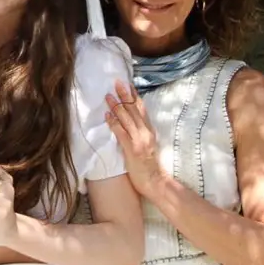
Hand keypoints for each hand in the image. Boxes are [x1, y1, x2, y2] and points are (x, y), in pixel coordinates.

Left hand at [105, 80, 162, 198]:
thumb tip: (131, 124)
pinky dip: (113, 123)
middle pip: (134, 110)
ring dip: (116, 105)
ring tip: (107, 95)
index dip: (134, 96)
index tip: (128, 84)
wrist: (156, 182)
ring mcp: (139, 140)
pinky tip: (107, 115)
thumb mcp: (148, 146)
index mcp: (149, 131)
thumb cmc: (150, 167)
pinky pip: (121, 133)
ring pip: (127, 118)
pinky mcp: (132, 149)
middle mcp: (145, 132)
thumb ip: (141, 134)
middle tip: (117, 82)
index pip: (142, 109)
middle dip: (124, 95)